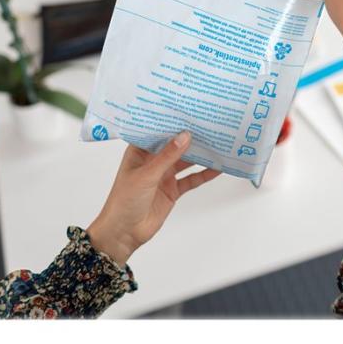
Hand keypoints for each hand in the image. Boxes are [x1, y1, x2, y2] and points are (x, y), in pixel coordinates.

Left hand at [87, 132, 219, 265]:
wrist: (124, 232)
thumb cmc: (124, 200)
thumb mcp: (146, 175)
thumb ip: (167, 156)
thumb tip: (185, 136)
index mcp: (140, 152)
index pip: (157, 132)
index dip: (171, 122)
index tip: (188, 111)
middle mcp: (153, 161)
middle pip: (175, 145)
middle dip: (190, 137)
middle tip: (208, 124)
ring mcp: (164, 175)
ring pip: (186, 161)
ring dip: (200, 154)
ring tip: (218, 142)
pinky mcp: (173, 190)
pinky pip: (192, 179)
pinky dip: (204, 174)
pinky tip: (218, 167)